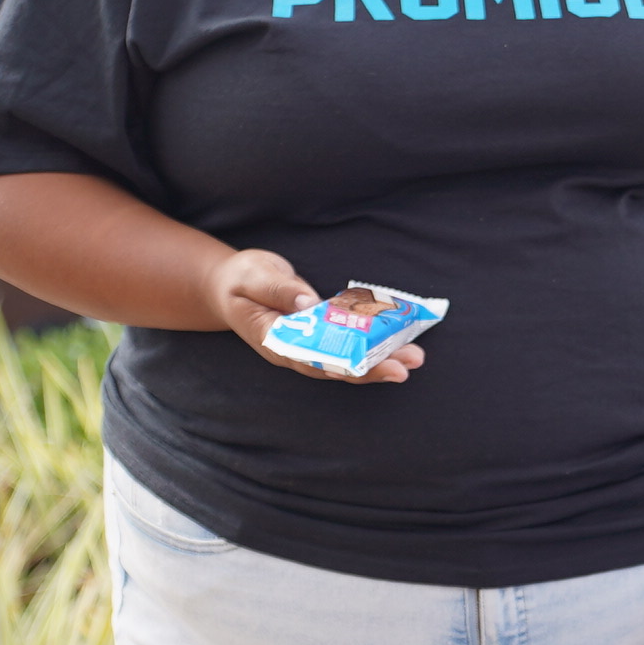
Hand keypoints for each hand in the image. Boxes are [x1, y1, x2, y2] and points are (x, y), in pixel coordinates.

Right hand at [209, 249, 423, 383]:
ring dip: (381, 358)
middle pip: (337, 366)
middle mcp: (295, 350)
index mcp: (274, 340)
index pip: (311, 359)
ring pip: (347, 359)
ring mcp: (308, 345)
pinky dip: (374, 343)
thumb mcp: (253, 276)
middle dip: (374, 367)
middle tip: (408, 366)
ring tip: (415, 357)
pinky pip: (348, 343)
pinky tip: (401, 341)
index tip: (371, 367)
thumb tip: (308, 303)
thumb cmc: (239, 280)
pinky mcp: (319, 334)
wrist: (228, 285)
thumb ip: (278, 290)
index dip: (342, 364)